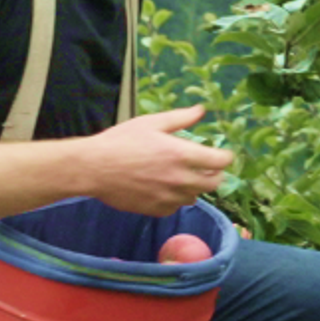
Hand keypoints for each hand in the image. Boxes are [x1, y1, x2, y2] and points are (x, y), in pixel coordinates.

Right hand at [82, 104, 234, 216]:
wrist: (94, 168)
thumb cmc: (121, 141)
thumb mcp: (151, 123)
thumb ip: (180, 118)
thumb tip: (201, 111)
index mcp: (182, 155)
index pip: (221, 162)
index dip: (225, 157)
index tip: (222, 154)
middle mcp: (180, 179)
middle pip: (214, 183)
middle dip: (214, 174)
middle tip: (205, 167)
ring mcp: (169, 197)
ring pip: (195, 197)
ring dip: (193, 187)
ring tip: (180, 176)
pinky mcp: (157, 210)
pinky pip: (176, 207)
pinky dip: (175, 198)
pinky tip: (163, 187)